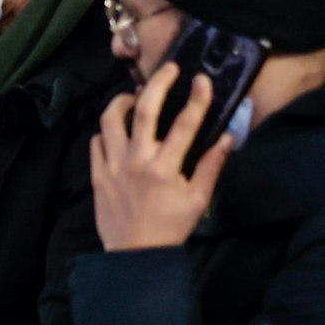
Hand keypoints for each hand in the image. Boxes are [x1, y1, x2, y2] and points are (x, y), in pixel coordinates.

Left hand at [90, 64, 231, 251]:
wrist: (135, 255)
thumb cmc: (171, 227)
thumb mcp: (198, 199)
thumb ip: (211, 165)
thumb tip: (228, 137)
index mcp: (165, 168)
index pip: (185, 124)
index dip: (196, 98)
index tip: (202, 78)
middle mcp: (137, 161)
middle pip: (145, 110)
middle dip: (158, 83)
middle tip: (168, 68)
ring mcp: (113, 166)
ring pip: (110, 120)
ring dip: (122, 101)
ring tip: (135, 96)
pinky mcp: (97, 174)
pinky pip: (96, 142)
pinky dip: (106, 131)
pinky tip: (118, 130)